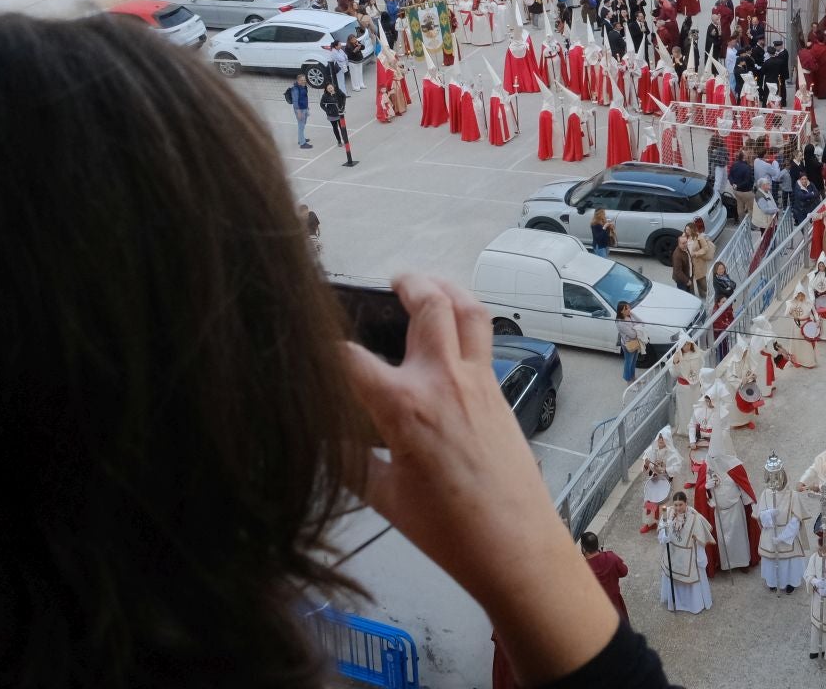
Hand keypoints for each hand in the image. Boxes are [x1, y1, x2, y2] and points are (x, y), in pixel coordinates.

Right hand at [344, 276, 617, 681]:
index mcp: (405, 406)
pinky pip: (485, 341)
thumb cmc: (449, 529)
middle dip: (408, 283)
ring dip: (448, 289)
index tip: (310, 341)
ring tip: (429, 284)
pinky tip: (456, 331)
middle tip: (392, 281)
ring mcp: (478, 382)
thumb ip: (353, 461)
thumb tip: (327, 442)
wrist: (515, 544)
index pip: (350, 359)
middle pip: (429, 305)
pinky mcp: (500, 392)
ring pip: (470, 311)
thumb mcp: (384, 498)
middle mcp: (444, 380)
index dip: (323, 347)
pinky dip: (468, 322)